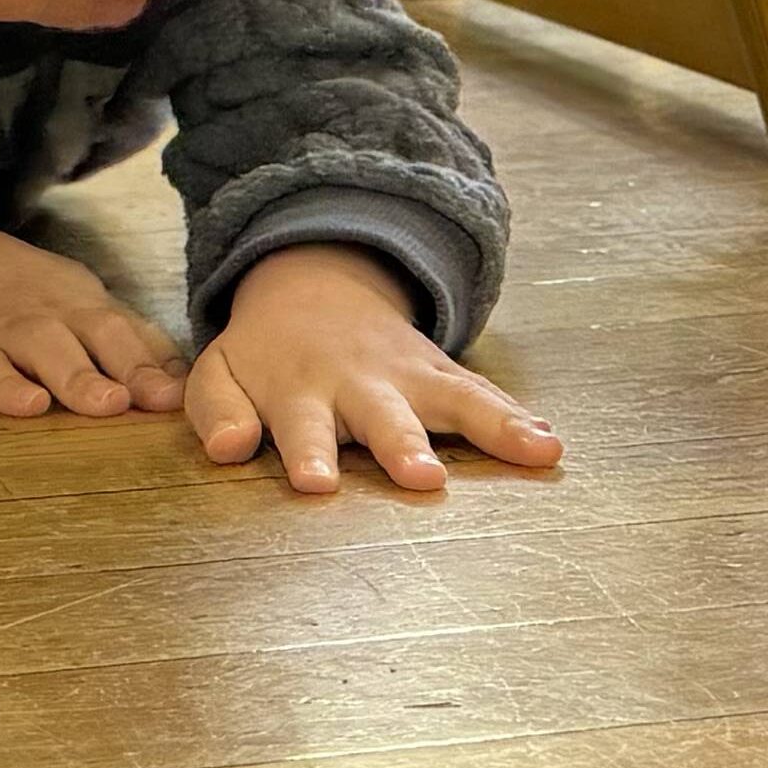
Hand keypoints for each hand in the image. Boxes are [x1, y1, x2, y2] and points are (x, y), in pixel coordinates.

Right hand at [0, 202, 184, 419]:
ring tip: (107, 404)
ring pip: (44, 349)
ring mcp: (2, 332)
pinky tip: (28, 405)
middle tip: (157, 401)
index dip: (158, 363)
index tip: (185, 395)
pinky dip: (4, 386)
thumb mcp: (76, 308)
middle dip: (130, 367)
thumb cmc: (20, 301)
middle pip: (97, 335)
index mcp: (84, 306)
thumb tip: (182, 381)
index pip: (129, 331)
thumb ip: (127, 344)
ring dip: (78, 377)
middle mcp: (50, 316)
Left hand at [186, 244, 561, 498]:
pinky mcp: (444, 375)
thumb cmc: (266, 353)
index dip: (308, 453)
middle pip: (385, 418)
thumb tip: (228, 450)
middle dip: (405, 445)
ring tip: (533, 452)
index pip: (302, 426)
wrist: (316, 284)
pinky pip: (485, 395)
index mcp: (300, 390)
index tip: (316, 483)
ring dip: (492, 427)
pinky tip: (550, 444)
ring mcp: (410, 377)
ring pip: (454, 401)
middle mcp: (361, 383)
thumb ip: (217, 411)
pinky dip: (517, 419)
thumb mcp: (222, 371)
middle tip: (424, 476)